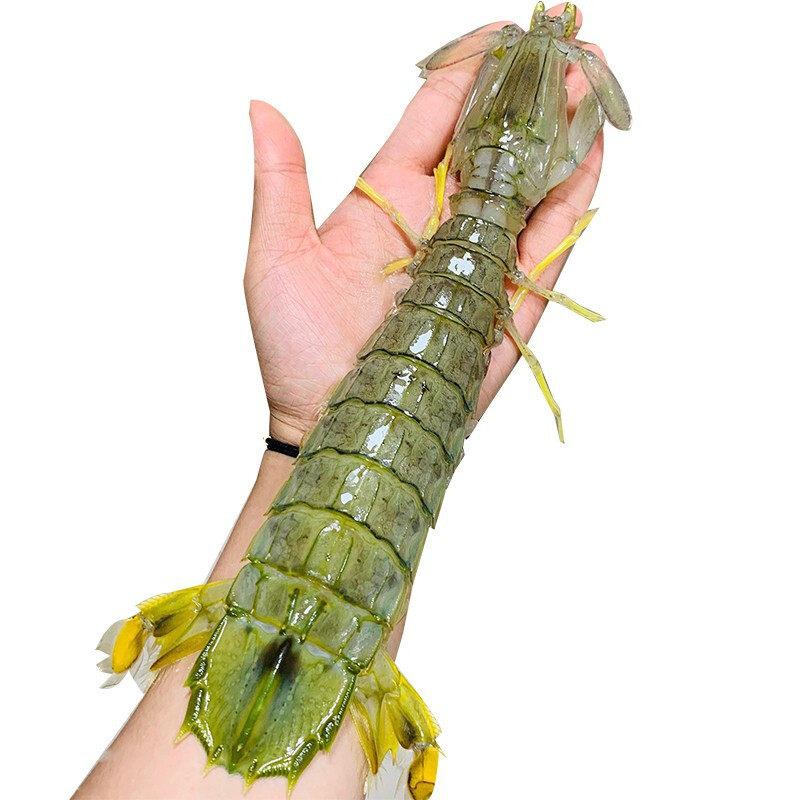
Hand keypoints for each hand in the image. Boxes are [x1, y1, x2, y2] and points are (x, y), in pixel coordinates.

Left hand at [245, 8, 603, 446]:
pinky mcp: (509, 302)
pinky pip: (548, 242)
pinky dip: (573, 197)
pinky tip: (591, 153)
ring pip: (531, 182)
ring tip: (593, 82)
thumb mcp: (277, 258)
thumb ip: (280, 181)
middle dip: (534, 90)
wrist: (333, 425)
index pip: (439, 116)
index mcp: (390, 197)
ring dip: (564, 131)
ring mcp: (480, 259)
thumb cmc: (297, 351)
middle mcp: (442, 221)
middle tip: (570, 42)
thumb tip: (260, 106)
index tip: (504, 29)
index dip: (471, 69)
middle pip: (496, 139)